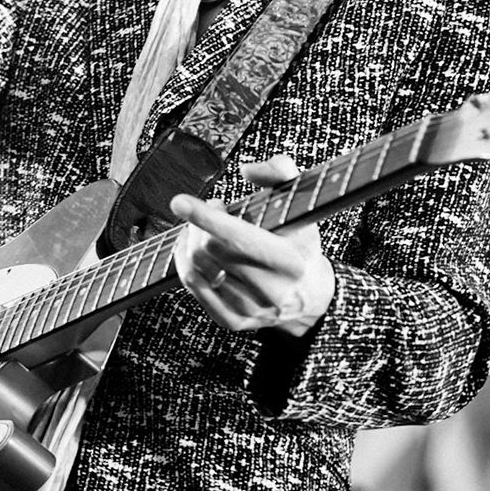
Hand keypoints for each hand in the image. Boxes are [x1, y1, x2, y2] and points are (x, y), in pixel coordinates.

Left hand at [170, 155, 336, 337]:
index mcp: (291, 261)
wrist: (309, 294)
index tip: (180, 202)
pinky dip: (184, 262)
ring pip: (198, 268)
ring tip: (202, 228)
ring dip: (191, 241)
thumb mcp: (302, 204)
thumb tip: (247, 170)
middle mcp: (272, 290)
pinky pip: (193, 287)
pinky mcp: (233, 321)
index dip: (206, 218)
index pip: (239, 238)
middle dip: (201, 223)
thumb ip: (281, 173)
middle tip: (214, 208)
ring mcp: (250, 308)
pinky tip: (192, 248)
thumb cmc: (299, 242)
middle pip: (211, 250)